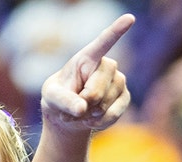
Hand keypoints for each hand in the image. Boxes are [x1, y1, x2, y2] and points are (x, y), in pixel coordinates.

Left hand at [40, 14, 133, 132]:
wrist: (69, 115)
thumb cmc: (58, 99)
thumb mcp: (52, 98)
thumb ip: (64, 101)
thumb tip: (82, 108)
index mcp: (87, 58)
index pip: (103, 43)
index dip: (116, 31)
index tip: (129, 18)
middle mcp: (107, 66)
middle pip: (97, 90)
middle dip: (82, 105)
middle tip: (73, 108)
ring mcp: (119, 81)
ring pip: (105, 105)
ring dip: (88, 116)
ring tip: (78, 115)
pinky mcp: (125, 98)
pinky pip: (114, 114)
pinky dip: (99, 123)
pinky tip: (90, 121)